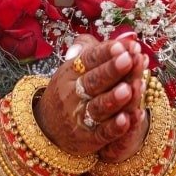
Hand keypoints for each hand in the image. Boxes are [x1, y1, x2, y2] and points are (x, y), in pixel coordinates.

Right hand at [34, 34, 146, 156]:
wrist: (47, 127)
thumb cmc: (71, 88)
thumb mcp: (76, 65)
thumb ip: (99, 49)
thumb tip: (128, 36)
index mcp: (71, 72)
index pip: (89, 59)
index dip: (106, 52)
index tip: (123, 45)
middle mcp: (73, 94)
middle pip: (94, 81)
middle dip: (111, 71)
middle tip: (128, 60)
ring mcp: (79, 117)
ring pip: (98, 107)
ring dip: (113, 99)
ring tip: (128, 89)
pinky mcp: (87, 138)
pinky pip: (102, 133)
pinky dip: (114, 128)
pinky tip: (126, 120)